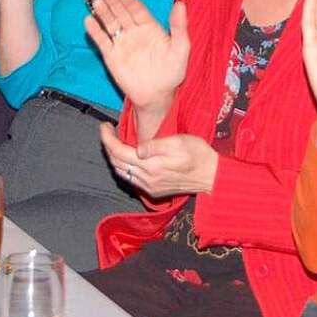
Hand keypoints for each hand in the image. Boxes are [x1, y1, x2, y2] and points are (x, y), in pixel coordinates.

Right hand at [84, 0, 189, 114]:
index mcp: (151, 28)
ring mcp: (122, 43)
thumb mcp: (180, 47)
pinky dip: (95, 31)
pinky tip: (89, 21)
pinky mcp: (111, 56)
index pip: (139, 10)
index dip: (131, 1)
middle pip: (122, 14)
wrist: (157, 95)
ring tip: (96, 2)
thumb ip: (179, 26)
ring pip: (111, 24)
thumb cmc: (172, 72)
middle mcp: (135, 33)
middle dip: (115, 3)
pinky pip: (102, 41)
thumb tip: (180, 4)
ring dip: (104, 13)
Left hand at [101, 123, 217, 197]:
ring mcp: (149, 187)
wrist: (212, 175)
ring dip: (114, 158)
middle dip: (108, 147)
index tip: (104, 126)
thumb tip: (137, 149)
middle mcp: (146, 179)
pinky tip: (128, 159)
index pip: (119, 151)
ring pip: (122, 173)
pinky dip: (124, 168)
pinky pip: (131, 179)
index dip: (107, 138)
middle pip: (116, 163)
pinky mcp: (153, 191)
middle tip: (108, 132)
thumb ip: (156, 145)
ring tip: (114, 144)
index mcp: (151, 165)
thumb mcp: (179, 142)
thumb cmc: (198, 154)